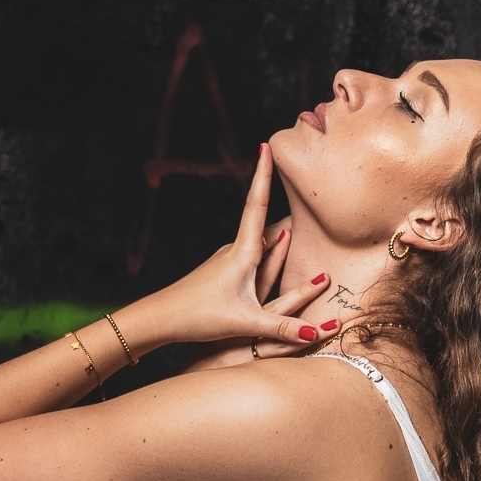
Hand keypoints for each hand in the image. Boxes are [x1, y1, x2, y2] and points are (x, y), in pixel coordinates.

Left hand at [131, 145, 326, 348]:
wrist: (164, 319)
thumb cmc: (200, 316)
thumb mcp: (247, 324)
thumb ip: (284, 329)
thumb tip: (316, 334)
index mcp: (243, 253)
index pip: (258, 204)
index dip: (263, 175)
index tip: (266, 146)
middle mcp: (235, 249)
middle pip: (266, 220)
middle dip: (284, 203)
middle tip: (300, 182)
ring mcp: (228, 259)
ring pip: (261, 238)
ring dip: (279, 228)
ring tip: (299, 219)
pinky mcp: (224, 270)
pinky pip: (253, 252)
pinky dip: (269, 247)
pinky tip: (274, 247)